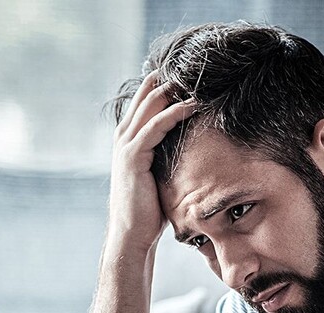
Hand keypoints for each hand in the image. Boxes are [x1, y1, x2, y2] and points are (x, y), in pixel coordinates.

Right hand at [108, 70, 196, 253]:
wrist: (132, 233)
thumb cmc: (150, 209)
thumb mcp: (160, 174)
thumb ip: (168, 155)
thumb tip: (196, 147)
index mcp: (129, 137)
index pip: (147, 99)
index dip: (167, 84)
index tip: (193, 75)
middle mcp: (124, 136)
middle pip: (147, 93)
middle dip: (172, 79)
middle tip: (198, 68)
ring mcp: (126, 144)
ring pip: (151, 104)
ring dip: (175, 90)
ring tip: (199, 79)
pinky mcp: (133, 156)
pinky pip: (156, 125)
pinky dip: (175, 112)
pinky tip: (193, 105)